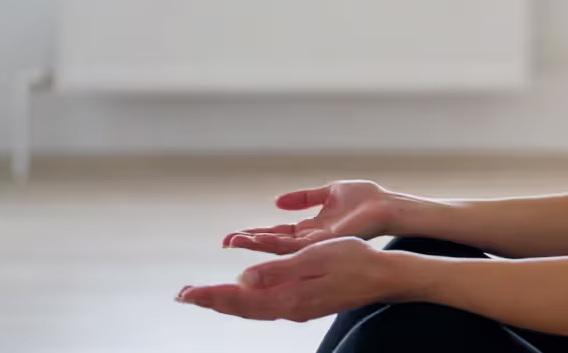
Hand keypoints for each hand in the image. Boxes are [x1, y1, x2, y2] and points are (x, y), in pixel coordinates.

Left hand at [177, 237, 414, 321]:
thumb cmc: (354, 260)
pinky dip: (245, 301)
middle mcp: (289, 307)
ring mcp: (297, 308)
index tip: (184, 293)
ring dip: (226, 301)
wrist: (384, 276)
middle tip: (183, 296)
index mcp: (288, 296)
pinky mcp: (305, 304)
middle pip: (240, 307)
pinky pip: (265, 306)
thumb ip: (278, 270)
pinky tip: (244, 295)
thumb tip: (242, 279)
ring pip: (251, 309)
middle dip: (211, 301)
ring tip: (205, 296)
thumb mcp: (315, 257)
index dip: (209, 295)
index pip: (238, 298)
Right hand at [224, 180, 408, 254]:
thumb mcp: (329, 192)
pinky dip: (273, 243)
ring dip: (255, 244)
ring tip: (232, 241)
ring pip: (279, 247)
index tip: (234, 233)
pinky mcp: (322, 242)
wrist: (386, 205)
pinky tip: (256, 240)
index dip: (256, 233)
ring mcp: (317, 243)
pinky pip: (293, 244)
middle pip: (274, 243)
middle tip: (225, 240)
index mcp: (312, 228)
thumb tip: (276, 201)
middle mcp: (312, 239)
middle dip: (249, 242)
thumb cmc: (366, 198)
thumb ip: (304, 197)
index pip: (278, 233)